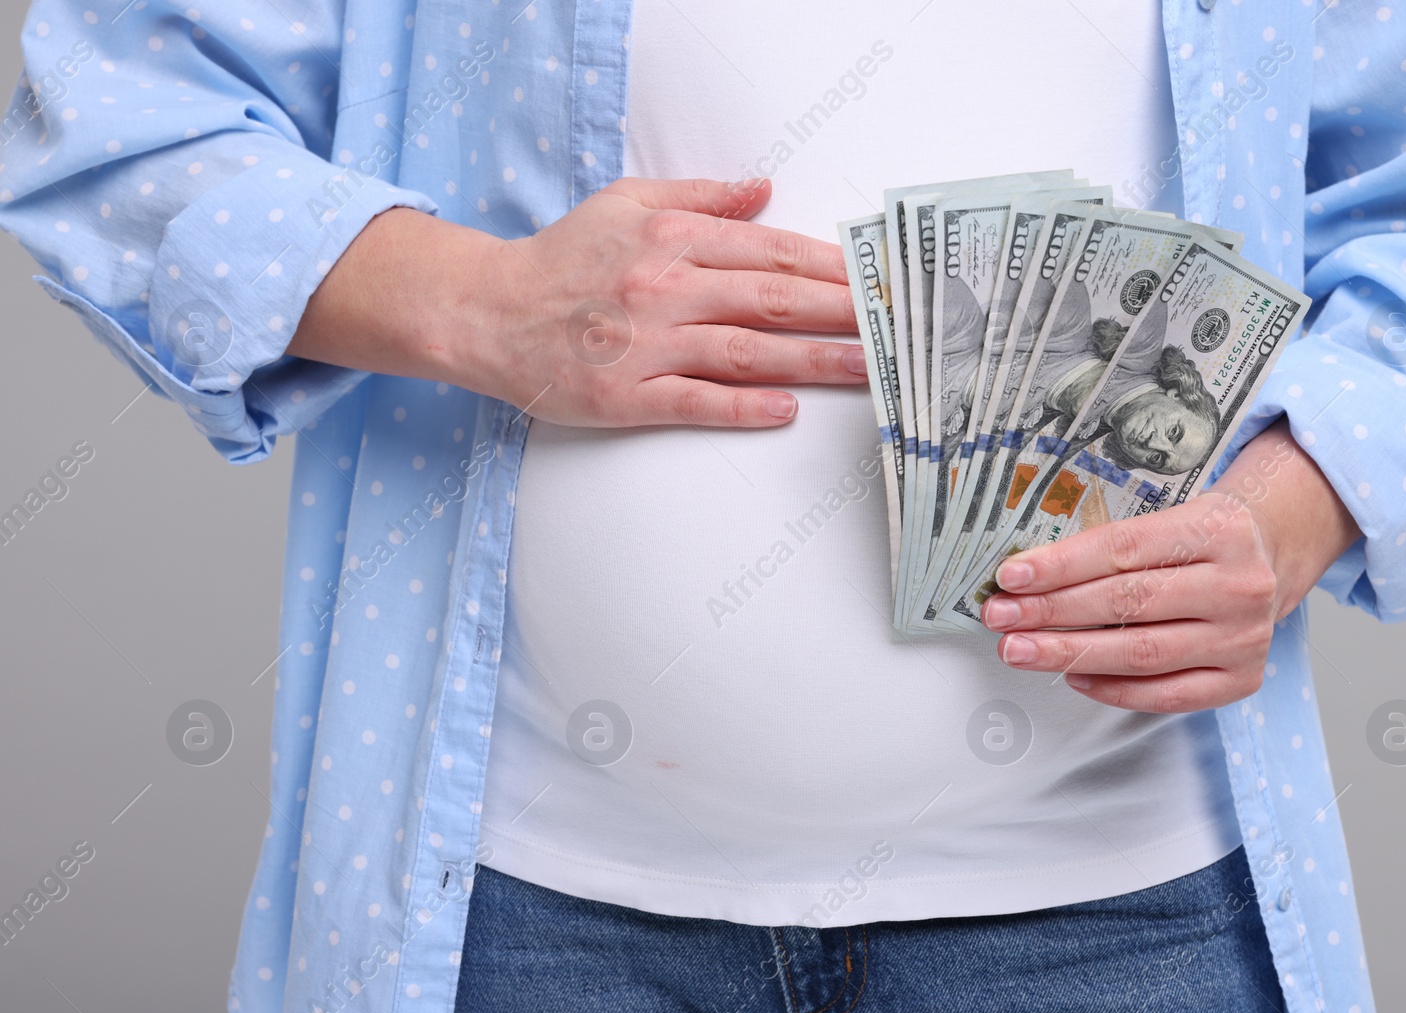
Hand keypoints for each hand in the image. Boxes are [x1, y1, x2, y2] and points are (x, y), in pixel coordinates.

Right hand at [292, 177, 864, 427]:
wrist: (488, 313)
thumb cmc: (562, 259)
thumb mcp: (626, 204)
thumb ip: (699, 198)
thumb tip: (764, 190)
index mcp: (672, 240)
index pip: (770, 252)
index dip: (830, 267)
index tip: (877, 280)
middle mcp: (666, 289)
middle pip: (773, 301)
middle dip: (844, 313)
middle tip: (897, 327)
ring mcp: (648, 346)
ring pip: (748, 352)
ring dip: (815, 362)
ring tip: (868, 370)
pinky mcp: (626, 396)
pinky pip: (695, 401)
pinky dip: (743, 406)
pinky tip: (786, 409)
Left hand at [979, 419, 1360, 712]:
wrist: (1269, 558)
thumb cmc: (1199, 538)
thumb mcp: (1167, 518)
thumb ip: (1107, 545)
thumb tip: (1025, 579)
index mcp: (1217, 528)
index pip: (1123, 549)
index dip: (1061, 565)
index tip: (1010, 577)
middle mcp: (1238, 584)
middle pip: (1128, 602)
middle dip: (1053, 612)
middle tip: (1001, 618)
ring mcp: (1244, 636)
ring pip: (1142, 652)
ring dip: (1070, 654)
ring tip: (1020, 650)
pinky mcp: (1242, 678)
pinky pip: (1166, 694)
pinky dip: (1113, 689)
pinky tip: (1072, 677)